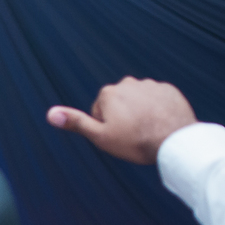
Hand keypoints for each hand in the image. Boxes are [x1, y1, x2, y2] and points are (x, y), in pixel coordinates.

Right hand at [46, 77, 196, 164]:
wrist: (173, 140)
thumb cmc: (135, 141)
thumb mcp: (100, 136)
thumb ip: (75, 122)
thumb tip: (51, 114)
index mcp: (108, 93)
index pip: (100, 111)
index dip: (106, 127)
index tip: (117, 136)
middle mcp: (128, 83)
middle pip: (119, 103)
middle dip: (123, 117)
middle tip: (132, 135)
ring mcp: (151, 85)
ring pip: (138, 101)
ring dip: (140, 113)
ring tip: (147, 131)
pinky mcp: (169, 90)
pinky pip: (157, 100)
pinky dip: (157, 110)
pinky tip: (160, 124)